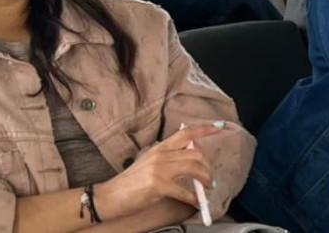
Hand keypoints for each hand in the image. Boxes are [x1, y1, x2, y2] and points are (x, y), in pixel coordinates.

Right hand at [94, 125, 221, 220]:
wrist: (109, 196)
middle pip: (196, 154)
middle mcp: (161, 155)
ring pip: (194, 168)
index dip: (205, 129)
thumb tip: (189, 158)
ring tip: (208, 187)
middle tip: (209, 178)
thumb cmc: (130, 182)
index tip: (220, 127)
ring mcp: (160, 170)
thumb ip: (167, 157)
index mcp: (159, 147)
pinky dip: (194, 198)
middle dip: (207, 166)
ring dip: (206, 179)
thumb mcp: (148, 162)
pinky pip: (185, 191)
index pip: (186, 133)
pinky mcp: (158, 186)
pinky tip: (196, 202)